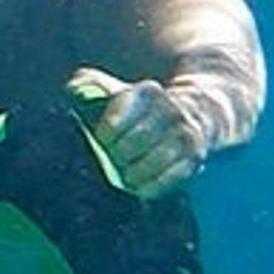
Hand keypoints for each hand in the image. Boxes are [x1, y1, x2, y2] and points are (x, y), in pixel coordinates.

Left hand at [70, 67, 205, 199]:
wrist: (200, 112)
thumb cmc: (144, 109)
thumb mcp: (120, 90)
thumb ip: (92, 85)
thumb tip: (74, 87)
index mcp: (146, 92)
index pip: (115, 122)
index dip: (105, 136)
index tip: (103, 140)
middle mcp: (169, 110)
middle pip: (133, 144)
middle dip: (119, 157)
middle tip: (115, 160)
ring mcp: (185, 134)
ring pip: (152, 162)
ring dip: (134, 174)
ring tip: (126, 176)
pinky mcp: (195, 157)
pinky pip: (170, 178)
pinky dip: (152, 187)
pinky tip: (141, 188)